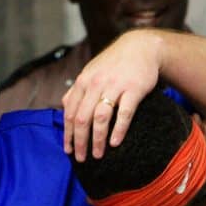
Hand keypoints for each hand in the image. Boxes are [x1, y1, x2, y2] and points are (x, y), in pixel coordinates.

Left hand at [62, 29, 161, 160]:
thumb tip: (64, 108)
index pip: (70, 113)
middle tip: (81, 158)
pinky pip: (124, 113)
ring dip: (97, 139)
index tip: (68, 150)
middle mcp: (96, 84)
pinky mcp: (133, 89)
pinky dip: (118, 130)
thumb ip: (78, 90)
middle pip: (82, 118)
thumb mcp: (91, 71)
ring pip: (100, 117)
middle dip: (80, 141)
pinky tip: (115, 143)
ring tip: (97, 155)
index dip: (67, 134)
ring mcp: (114, 86)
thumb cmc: (114, 63)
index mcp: (83, 82)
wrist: (141, 47)